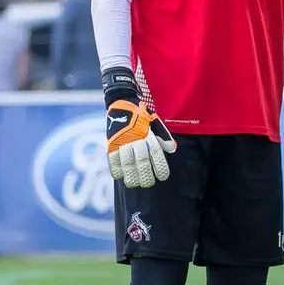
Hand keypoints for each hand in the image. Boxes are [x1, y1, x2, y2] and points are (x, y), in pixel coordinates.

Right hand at [102, 68, 175, 187]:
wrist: (122, 101)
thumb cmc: (142, 115)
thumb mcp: (155, 122)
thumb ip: (163, 136)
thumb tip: (172, 149)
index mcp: (148, 134)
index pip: (156, 154)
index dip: (160, 167)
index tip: (163, 177)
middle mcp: (135, 139)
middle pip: (141, 162)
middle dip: (146, 175)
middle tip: (148, 183)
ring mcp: (122, 141)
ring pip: (127, 163)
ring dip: (131, 176)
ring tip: (134, 183)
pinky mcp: (111, 142)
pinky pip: (112, 159)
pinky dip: (116, 169)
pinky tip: (120, 176)